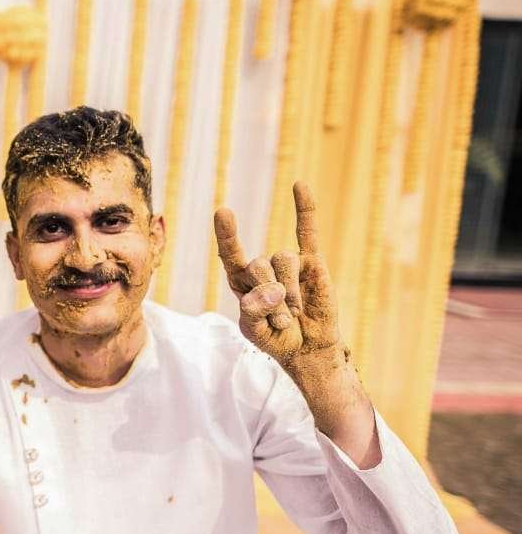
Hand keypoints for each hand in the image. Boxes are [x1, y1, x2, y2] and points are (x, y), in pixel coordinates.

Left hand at [214, 182, 344, 366]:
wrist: (307, 348)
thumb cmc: (275, 338)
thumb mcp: (254, 332)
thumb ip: (254, 312)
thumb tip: (272, 290)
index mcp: (240, 280)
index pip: (230, 254)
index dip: (227, 234)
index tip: (223, 211)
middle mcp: (261, 267)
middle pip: (259, 265)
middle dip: (269, 297)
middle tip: (280, 322)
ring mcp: (286, 263)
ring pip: (284, 261)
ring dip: (289, 293)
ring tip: (294, 314)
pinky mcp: (311, 262)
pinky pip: (307, 232)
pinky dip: (305, 209)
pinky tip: (299, 185)